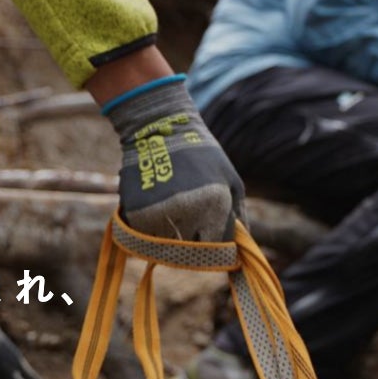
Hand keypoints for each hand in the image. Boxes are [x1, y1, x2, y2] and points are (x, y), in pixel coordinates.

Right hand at [104, 75, 243, 240]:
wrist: (160, 128)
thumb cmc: (202, 154)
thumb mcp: (231, 180)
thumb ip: (239, 215)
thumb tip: (242, 248)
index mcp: (215, 205)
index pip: (217, 248)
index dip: (216, 250)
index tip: (212, 244)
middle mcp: (187, 213)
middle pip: (191, 250)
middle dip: (194, 243)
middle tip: (191, 223)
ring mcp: (159, 213)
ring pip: (166, 246)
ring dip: (171, 236)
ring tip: (174, 209)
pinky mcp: (135, 212)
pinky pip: (145, 236)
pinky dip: (150, 228)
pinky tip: (158, 205)